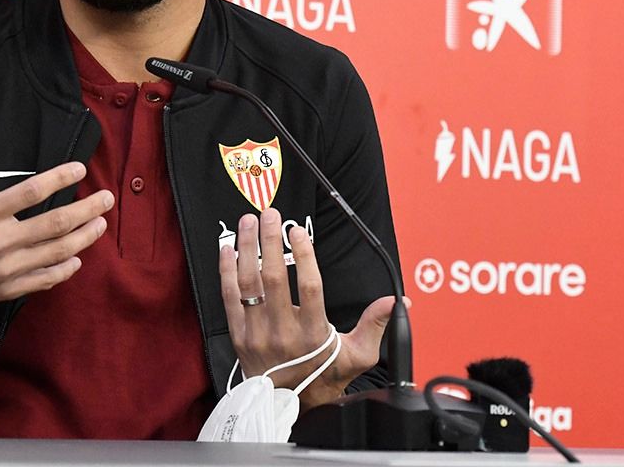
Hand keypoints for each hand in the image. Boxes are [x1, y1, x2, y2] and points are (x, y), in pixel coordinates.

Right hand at [0, 129, 111, 317]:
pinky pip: (43, 281)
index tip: (79, 168)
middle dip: (86, 210)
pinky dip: (63, 271)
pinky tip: (76, 260)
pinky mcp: (6, 290)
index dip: (59, 179)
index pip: (30, 193)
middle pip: (54, 225)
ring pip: (56, 253)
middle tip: (107, 198)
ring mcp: (5, 270)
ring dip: (83, 238)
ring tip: (100, 224)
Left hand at [219, 208, 396, 409]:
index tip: (297, 232)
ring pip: (249, 283)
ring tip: (249, 222)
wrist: (290, 407)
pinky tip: (227, 249)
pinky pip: (230, 298)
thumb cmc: (323, 377)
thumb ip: (376, 325)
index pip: (309, 286)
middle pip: (274, 277)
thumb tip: (397, 301)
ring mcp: (257, 334)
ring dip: (247, 248)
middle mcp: (282, 333)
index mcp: (313, 335)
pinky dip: (226, 271)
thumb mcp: (357, 356)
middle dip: (270, 241)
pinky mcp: (239, 336)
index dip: (302, 255)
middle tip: (271, 215)